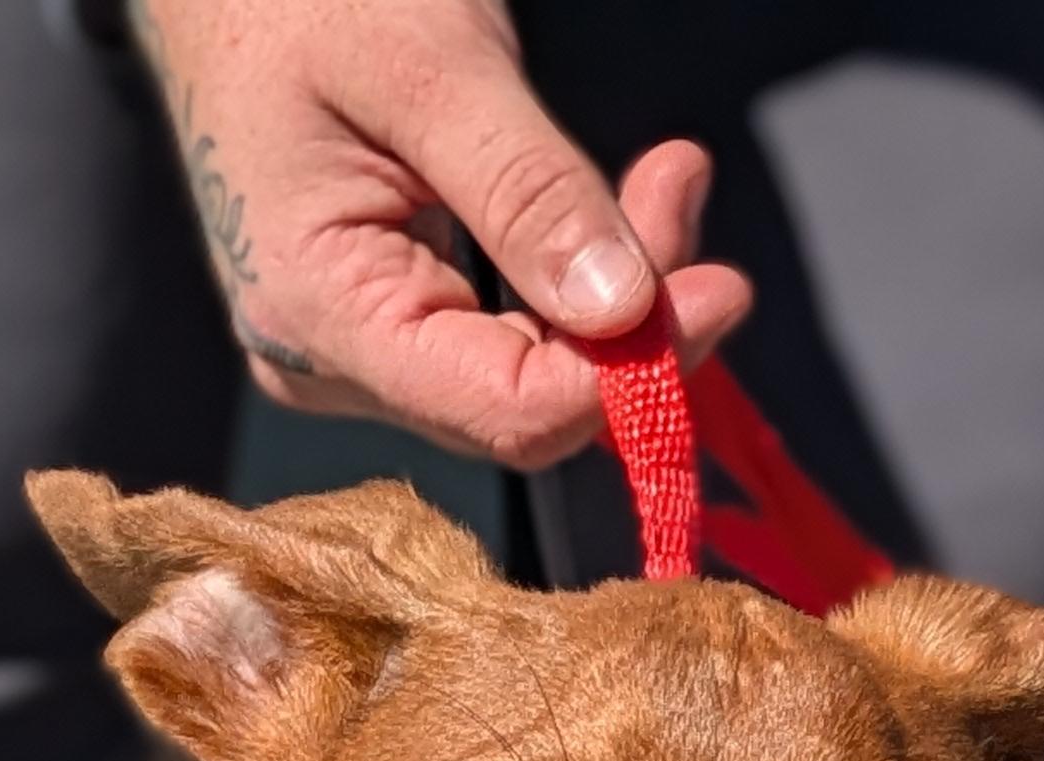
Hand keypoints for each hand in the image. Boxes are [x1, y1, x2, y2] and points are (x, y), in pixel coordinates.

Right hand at [128, 0, 751, 466]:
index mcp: (320, 316)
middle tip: (683, 183)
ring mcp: (358, 348)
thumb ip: (525, 190)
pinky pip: (509, 330)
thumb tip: (624, 310)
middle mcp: (332, 363)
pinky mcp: (388, 314)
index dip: (627, 373)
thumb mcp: (428, 67)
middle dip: (634, 317)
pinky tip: (622, 200)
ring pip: (531, 369)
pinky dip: (577, 269)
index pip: (506, 411)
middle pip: (528, 401)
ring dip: (620, 286)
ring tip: (669, 173)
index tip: (722, 289)